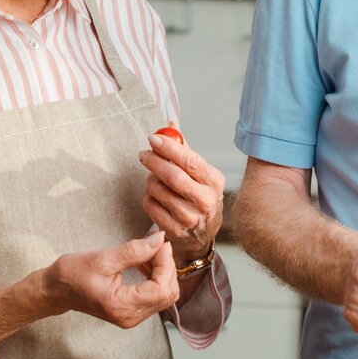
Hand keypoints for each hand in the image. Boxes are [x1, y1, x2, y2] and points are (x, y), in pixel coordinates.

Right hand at [41, 232, 179, 328]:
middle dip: (167, 267)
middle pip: (168, 294)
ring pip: (165, 295)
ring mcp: (131, 317)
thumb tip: (159, 240)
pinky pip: (155, 296)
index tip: (160, 243)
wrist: (56, 290)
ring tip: (148, 252)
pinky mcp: (131, 312)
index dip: (166, 263)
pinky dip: (156, 278)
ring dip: (162, 271)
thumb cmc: (73, 274)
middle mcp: (130, 317)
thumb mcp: (104, 258)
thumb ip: (135, 250)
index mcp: (121, 306)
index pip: (162, 288)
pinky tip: (144, 263)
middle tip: (155, 245)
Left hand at [140, 130, 224, 263]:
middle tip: (144, 154)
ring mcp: (189, 217)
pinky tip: (154, 193)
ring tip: (153, 176)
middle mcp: (205, 201)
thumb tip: (169, 125)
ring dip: (150, 179)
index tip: (153, 138)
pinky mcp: (174, 229)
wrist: (203, 233)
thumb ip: (185, 150)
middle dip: (154, 161)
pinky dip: (147, 194)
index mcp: (214, 181)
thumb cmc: (200, 195)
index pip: (190, 161)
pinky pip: (150, 205)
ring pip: (158, 190)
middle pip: (173, 176)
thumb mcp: (201, 173)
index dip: (170, 148)